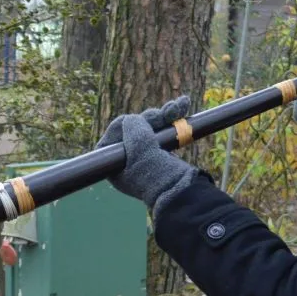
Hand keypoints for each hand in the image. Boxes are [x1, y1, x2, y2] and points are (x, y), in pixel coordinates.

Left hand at [97, 95, 196, 215]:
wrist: (180, 190)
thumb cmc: (155, 173)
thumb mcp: (140, 146)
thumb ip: (133, 127)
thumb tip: (132, 119)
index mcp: (113, 165)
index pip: (113, 136)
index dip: (125, 124)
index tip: (138, 121)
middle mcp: (127, 161)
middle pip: (135, 129)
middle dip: (152, 117)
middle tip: (164, 115)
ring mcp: (145, 157)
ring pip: (151, 128)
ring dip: (166, 115)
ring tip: (180, 106)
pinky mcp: (162, 155)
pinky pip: (164, 132)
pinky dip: (173, 120)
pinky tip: (183, 104)